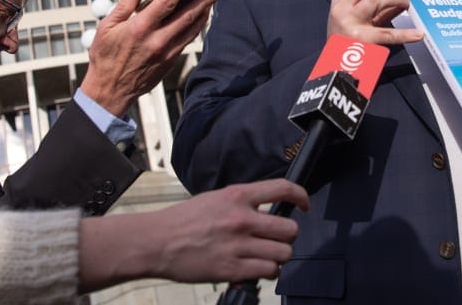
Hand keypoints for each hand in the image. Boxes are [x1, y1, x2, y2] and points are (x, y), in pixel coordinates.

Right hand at [78, 178, 308, 289]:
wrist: (157, 242)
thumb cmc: (183, 220)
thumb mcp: (215, 199)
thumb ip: (243, 203)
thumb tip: (268, 210)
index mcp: (237, 196)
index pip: (282, 189)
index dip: (301, 196)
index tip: (304, 205)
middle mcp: (241, 219)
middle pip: (289, 229)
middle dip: (287, 236)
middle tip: (276, 239)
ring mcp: (238, 246)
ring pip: (283, 253)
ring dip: (278, 256)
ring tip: (266, 256)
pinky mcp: (233, 269)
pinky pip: (268, 272)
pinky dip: (268, 272)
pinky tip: (257, 268)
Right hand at [80, 0, 220, 115]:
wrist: (110, 91)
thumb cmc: (105, 58)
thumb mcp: (106, 27)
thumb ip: (125, 4)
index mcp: (139, 28)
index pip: (167, 1)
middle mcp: (156, 40)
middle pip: (187, 14)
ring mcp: (166, 52)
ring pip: (192, 28)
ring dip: (205, 11)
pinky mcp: (170, 61)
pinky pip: (188, 39)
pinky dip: (197, 26)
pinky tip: (200, 16)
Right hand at [326, 0, 423, 45]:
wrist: (336, 69)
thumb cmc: (348, 44)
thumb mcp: (359, 22)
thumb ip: (378, 10)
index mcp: (341, 2)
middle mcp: (343, 9)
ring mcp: (350, 23)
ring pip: (375, 0)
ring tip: (407, 4)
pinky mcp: (361, 40)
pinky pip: (387, 34)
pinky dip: (405, 34)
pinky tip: (418, 34)